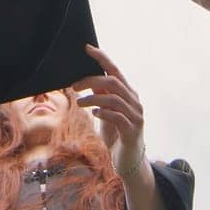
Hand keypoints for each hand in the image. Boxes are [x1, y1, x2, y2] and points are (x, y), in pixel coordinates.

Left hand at [74, 45, 146, 176]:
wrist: (128, 161)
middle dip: (91, 80)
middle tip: (73, 86)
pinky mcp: (133, 131)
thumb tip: (87, 79)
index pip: (115, 70)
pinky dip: (103, 112)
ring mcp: (136, 116)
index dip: (102, 58)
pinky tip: (95, 114)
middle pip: (113, 82)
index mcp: (128, 94)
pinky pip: (117, 117)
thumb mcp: (106, 112)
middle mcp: (135, 101)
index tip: (87, 48)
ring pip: (113, 98)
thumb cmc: (116, 134)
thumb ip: (101, 96)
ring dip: (93, 98)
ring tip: (79, 103)